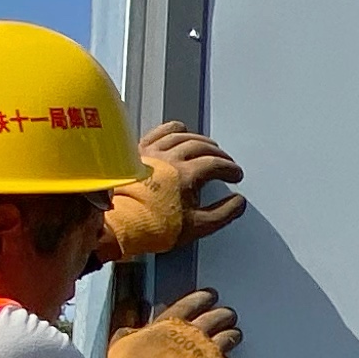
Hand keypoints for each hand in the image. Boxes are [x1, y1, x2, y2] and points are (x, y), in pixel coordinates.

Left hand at [102, 127, 245, 261]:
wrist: (120, 226)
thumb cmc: (153, 227)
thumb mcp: (197, 227)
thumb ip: (223, 213)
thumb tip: (238, 203)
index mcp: (186, 175)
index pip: (216, 164)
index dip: (230, 169)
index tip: (235, 175)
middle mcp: (170, 159)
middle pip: (201, 146)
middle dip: (218, 153)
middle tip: (225, 161)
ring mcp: (152, 154)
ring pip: (181, 136)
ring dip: (199, 139)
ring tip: (207, 144)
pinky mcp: (137, 154)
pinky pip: (157, 132)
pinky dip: (172, 130)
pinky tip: (177, 132)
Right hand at [107, 287, 240, 357]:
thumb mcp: (121, 343)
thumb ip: (130, 328)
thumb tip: (130, 317)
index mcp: (169, 322)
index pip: (191, 303)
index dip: (203, 298)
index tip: (209, 296)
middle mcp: (191, 333)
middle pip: (217, 316)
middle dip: (223, 315)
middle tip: (227, 314)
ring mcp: (205, 352)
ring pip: (228, 337)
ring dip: (231, 335)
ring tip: (234, 335)